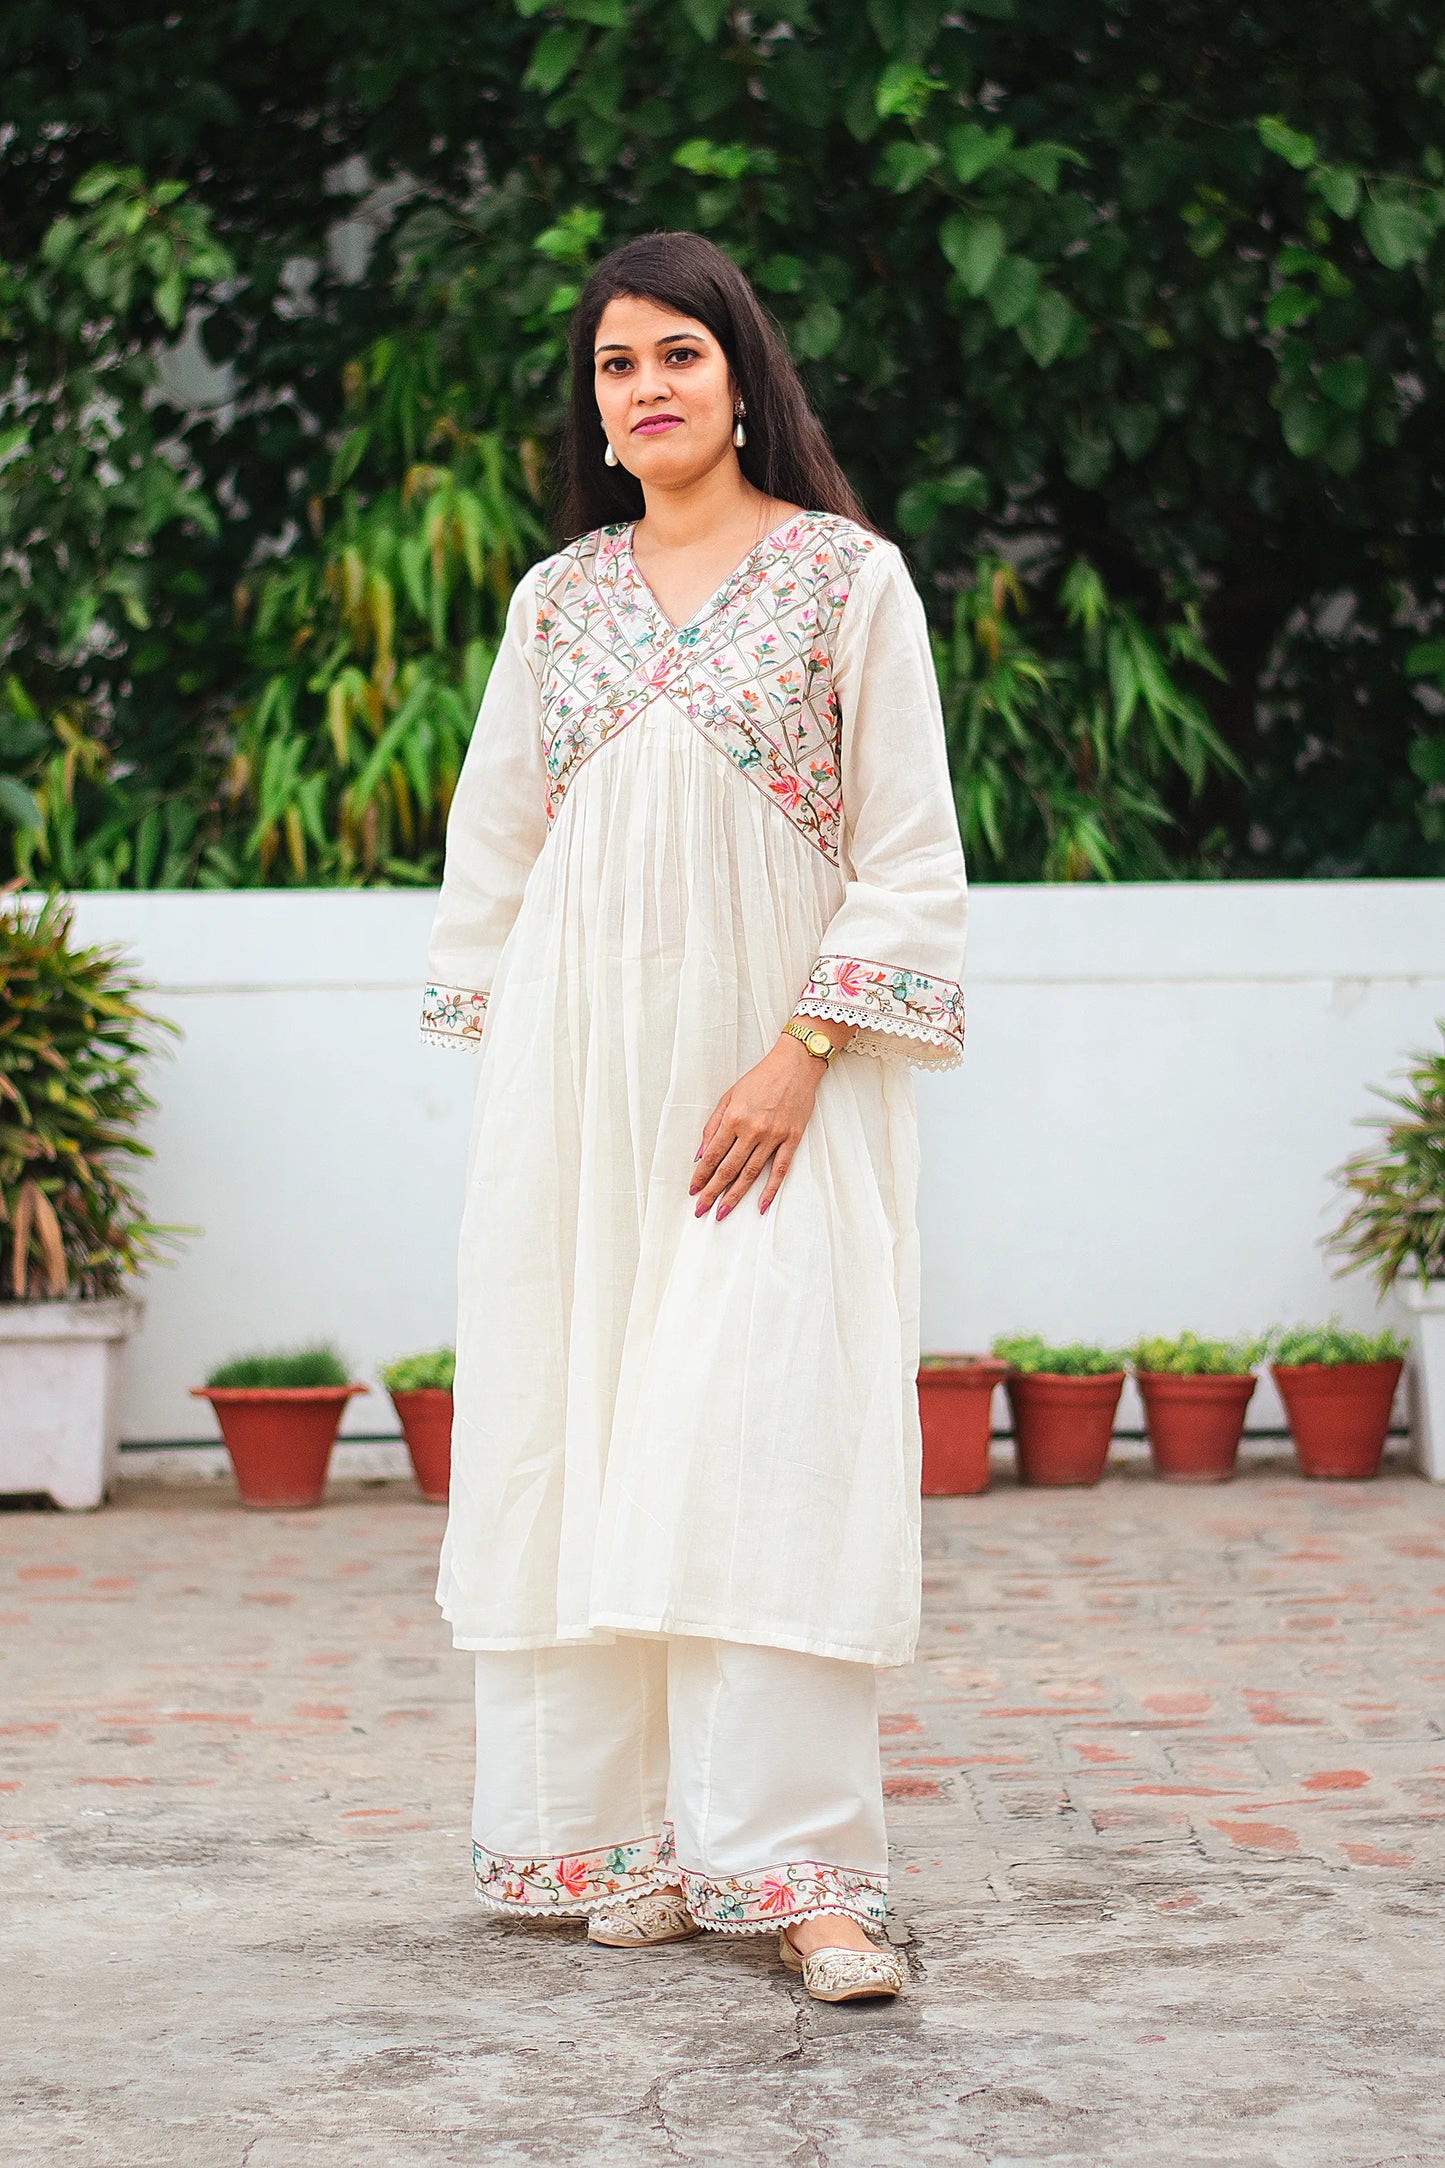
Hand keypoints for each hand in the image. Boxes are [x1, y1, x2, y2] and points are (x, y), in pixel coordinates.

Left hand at [690, 1035, 824, 1220]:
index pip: (712, 1155)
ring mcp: (774, 1137)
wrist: (795, 1066)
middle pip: (728, 1169)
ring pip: (751, 1174)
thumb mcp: (729, 1096)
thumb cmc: (760, 1079)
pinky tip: (761, 1206)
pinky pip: (780, 1170)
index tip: (693, 1190)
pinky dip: (770, 1190)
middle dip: (712, 1192)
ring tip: (723, 1212)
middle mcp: (752, 1130)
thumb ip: (713, 1125)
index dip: (701, 1176)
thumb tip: (700, 1154)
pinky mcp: (792, 1139)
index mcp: (734, 1118)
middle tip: (701, 1210)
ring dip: (735, 1195)